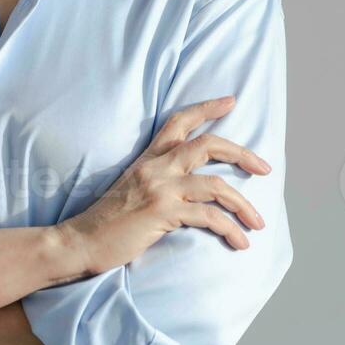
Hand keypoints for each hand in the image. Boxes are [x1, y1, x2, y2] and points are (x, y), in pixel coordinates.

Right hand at [57, 95, 270, 275]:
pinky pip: (208, 217)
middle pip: (208, 145)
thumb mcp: (131, 188)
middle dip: (242, 154)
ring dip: (244, 204)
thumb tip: (187, 186)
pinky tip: (241, 243)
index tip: (230, 101)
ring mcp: (159, 188)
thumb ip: (156, 179)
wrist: (79, 241)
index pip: (178, 122)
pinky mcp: (161, 212)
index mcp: (148, 159)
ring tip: (258, 222)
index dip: (206, 108)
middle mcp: (155, 167)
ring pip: (216, 184)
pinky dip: (230, 229)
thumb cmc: (107, 221)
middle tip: (265, 169)